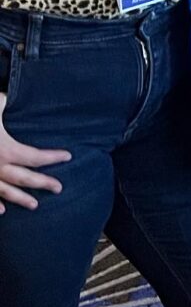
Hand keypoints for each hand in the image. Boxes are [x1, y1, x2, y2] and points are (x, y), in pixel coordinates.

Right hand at [0, 92, 69, 210]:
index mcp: (7, 150)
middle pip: (26, 178)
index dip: (53, 157)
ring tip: (34, 205)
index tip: (67, 156)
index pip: (36, 156)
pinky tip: (3, 211)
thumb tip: (5, 96)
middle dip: (43, 183)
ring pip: (7, 192)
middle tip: (59, 188)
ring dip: (21, 199)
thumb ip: (0, 103)